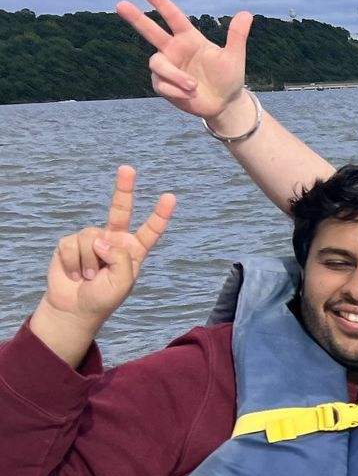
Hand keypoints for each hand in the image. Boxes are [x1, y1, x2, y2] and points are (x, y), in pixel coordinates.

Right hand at [39, 166, 174, 333]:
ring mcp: (92, 239)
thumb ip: (119, 258)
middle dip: (124, 188)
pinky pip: (71, 244)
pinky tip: (74, 273)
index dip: (159, 215)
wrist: (74, 307)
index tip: (170, 197)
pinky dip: (72, 262)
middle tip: (128, 168)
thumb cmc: (102, 298)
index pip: (149, 230)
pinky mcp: (70, 243)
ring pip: (91, 238)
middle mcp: (114, 241)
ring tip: (88, 276)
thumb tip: (102, 238)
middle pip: (120, 210)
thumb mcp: (122, 283)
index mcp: (133, 251)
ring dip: (88, 262)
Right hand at [115, 0, 252, 125]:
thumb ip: (236, 36)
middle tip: (120, 4)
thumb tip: (247, 13)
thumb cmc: (229, 78)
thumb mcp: (234, 57)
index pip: (174, 18)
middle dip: (136, 18)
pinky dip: (177, 91)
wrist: (224, 104)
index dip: (162, 4)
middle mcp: (174, 49)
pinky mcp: (162, 84)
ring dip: (175, 76)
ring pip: (157, 64)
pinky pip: (162, 84)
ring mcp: (167, 66)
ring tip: (193, 87)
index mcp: (190, 39)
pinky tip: (189, 95)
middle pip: (151, 31)